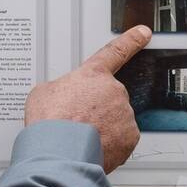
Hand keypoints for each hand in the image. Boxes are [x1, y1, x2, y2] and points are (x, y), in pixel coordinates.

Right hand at [25, 25, 151, 172]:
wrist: (59, 152)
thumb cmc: (50, 123)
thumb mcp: (43, 93)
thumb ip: (60, 88)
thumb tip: (60, 98)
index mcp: (92, 75)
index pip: (115, 51)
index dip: (131, 40)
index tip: (143, 33)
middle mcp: (113, 91)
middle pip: (109, 97)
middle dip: (96, 109)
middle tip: (76, 121)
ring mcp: (124, 114)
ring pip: (116, 120)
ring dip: (102, 127)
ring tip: (80, 137)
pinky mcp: (129, 137)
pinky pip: (121, 139)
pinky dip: (110, 144)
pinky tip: (91, 146)